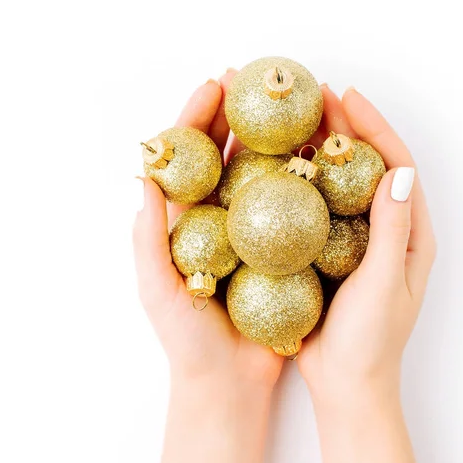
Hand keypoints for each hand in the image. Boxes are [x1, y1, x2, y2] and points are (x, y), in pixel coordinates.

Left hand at [133, 73, 282, 391]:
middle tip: (253, 80)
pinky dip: (302, 179)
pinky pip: (291, 207)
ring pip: (262, 174)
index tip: (215, 85)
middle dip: (236, 114)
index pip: (188, 159)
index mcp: (184, 222)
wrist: (228, 383)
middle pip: (225, 155)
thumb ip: (148, 239)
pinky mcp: (280, 250)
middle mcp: (218, 219)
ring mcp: (251, 232)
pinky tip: (318, 157)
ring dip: (274, 138)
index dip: (197, 118)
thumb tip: (144, 179)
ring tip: (291, 106)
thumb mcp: (157, 290)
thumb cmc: (187, 342)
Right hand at [298, 86, 435, 401]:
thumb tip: (396, 170)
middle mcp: (383, 230)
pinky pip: (314, 207)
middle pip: (365, 167)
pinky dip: (300, 183)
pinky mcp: (326, 251)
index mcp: (409, 234)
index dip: (374, 128)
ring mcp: (352, 239)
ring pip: (337, 183)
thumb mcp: (385, 282)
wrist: (345, 384)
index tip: (349, 98)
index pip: (396, 167)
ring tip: (297, 119)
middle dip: (345, 128)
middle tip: (318, 95)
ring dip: (320, 149)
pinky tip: (278, 165)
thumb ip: (391, 229)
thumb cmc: (370, 341)